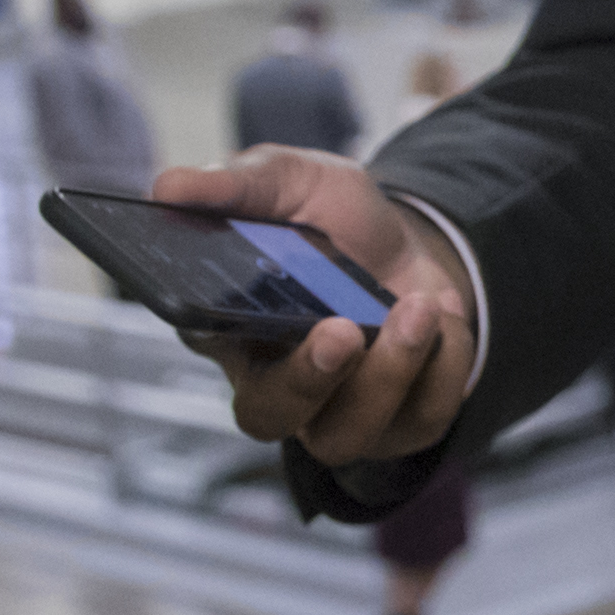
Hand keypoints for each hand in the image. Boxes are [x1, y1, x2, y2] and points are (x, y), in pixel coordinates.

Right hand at [142, 154, 478, 468]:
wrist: (411, 246)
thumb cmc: (334, 221)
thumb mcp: (294, 180)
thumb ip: (240, 183)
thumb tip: (169, 186)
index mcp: (226, 323)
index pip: (199, 339)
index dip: (213, 332)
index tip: (241, 302)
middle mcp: (272, 380)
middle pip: (266, 415)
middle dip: (307, 380)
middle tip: (341, 329)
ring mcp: (334, 414)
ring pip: (345, 434)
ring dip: (389, 372)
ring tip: (420, 306)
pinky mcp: (397, 427)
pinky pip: (419, 420)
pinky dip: (443, 366)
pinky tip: (446, 318)